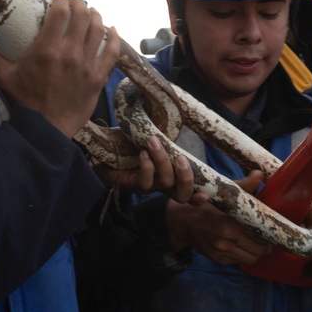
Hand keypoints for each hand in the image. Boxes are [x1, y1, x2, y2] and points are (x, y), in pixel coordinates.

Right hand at [0, 0, 120, 137]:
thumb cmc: (25, 101)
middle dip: (80, 4)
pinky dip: (114, 38)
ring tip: (92, 13)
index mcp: (46, 49)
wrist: (47, 127)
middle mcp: (69, 53)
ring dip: (96, 17)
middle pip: (82, 16)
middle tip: (76, 4)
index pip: (60, 13)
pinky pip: (113, 52)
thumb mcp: (4, 76)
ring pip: (99, 30)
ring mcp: (87, 65)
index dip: (62, 0)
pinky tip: (112, 30)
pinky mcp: (98, 77)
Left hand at [94, 138, 208, 203]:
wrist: (106, 157)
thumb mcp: (154, 143)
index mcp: (173, 178)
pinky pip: (145, 181)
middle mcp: (163, 187)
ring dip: (162, 161)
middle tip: (180, 157)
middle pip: (182, 195)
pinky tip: (143, 153)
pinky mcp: (134, 185)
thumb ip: (164, 136)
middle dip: (185, 177)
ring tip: (154, 142)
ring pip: (165, 183)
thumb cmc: (135, 148)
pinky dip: (147, 166)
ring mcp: (150, 186)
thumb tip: (172, 112)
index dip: (199, 198)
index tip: (206, 194)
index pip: (190, 193)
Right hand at [164, 171, 269, 264]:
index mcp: (231, 223)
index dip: (268, 235)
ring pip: (250, 259)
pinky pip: (238, 261)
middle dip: (264, 246)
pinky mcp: (217, 259)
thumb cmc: (205, 204)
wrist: (181, 222)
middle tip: (263, 239)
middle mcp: (227, 240)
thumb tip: (260, 175)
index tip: (269, 231)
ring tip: (253, 243)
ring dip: (254, 252)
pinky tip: (237, 244)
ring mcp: (221, 251)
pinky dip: (241, 254)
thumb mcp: (222, 192)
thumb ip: (244, 186)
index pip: (260, 236)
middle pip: (259, 251)